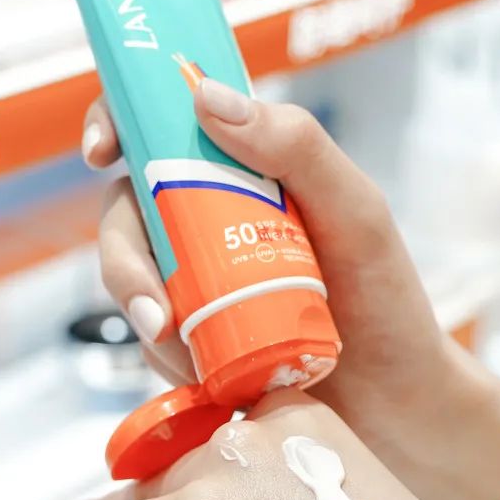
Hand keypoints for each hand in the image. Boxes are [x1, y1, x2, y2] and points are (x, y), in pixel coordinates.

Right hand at [82, 82, 478, 476]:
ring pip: (130, 280)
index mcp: (242, 169)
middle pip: (126, 212)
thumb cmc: (385, 296)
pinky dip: (167, 361)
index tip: (102, 152)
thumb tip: (206, 97)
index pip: (161, 125)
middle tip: (154, 313)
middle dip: (125, 263)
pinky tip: (206, 380)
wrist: (397, 402)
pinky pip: (150, 342)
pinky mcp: (192, 339)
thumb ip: (294, 145)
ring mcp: (195, 279)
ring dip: (147, 320)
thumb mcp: (354, 208)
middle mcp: (207, 216)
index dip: (115, 123)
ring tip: (196, 361)